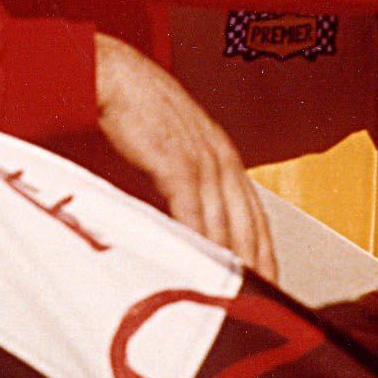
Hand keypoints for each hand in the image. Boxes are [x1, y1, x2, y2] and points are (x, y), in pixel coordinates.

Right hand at [93, 33, 273, 277]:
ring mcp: (200, 158)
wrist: (110, 74)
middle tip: (259, 304)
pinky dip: (200, 240)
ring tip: (231, 297)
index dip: (264, 253)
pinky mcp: (174, 160)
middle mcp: (220, 157)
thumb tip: (184, 224)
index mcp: (223, 155)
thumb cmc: (133, 107)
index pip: (256, 214)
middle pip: (248, 224)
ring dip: (230, 263)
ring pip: (225, 222)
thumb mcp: (169, 148)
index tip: (267, 285)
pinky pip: (193, 209)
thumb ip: (181, 185)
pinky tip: (201, 264)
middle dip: (256, 268)